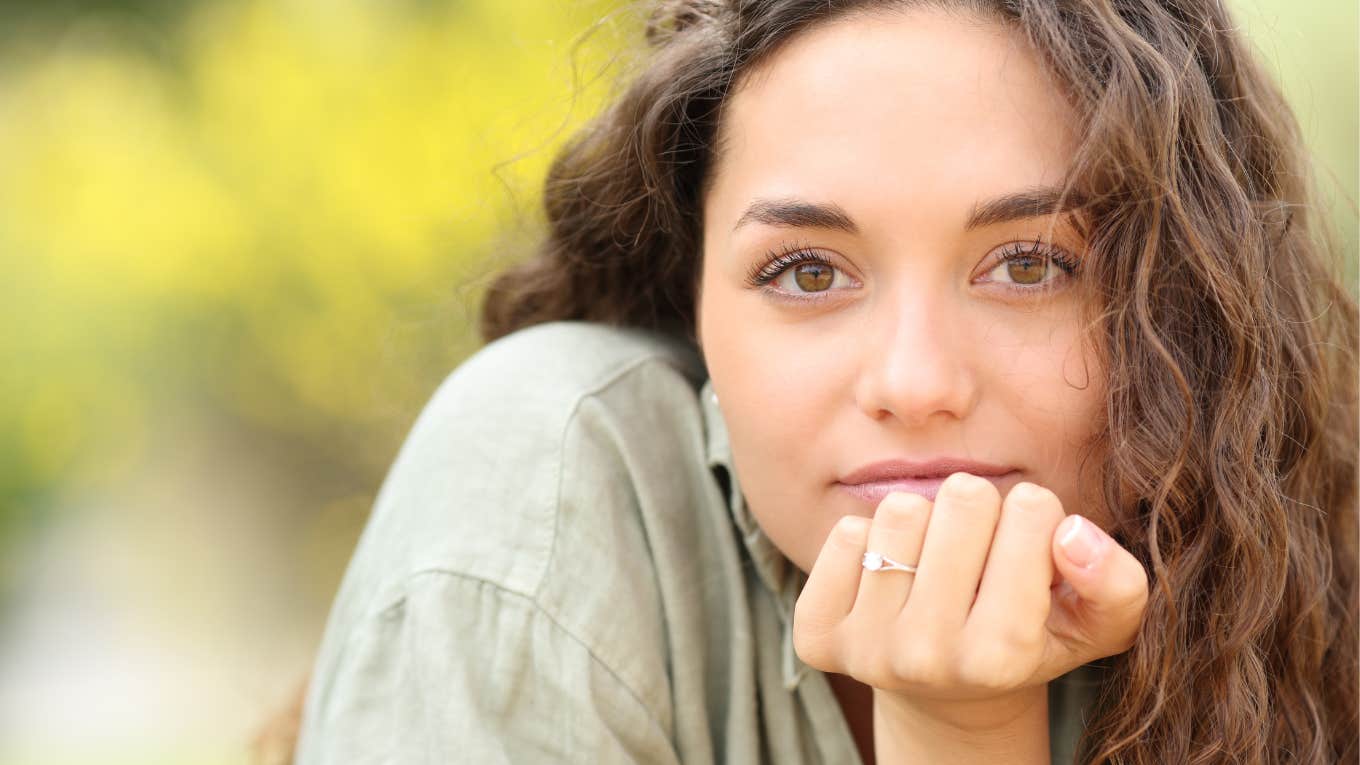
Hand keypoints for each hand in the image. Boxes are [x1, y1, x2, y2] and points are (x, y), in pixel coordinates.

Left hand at [793, 472, 1147, 714]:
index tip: (1029, 547)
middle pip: (963, 498)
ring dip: (925, 520)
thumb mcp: (1096, 622)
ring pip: (901, 510)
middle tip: (979, 552)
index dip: (1036, 512)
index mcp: (1001, 656)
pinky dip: (871, 538)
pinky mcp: (817, 635)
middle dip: (981, 509)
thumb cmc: (1033, 637)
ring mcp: (866, 650)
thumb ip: (1116, 582)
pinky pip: (846, 532)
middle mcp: (927, 660)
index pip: (1030, 509)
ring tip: (936, 562)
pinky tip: (893, 576)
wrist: (947, 690)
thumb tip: (1074, 534)